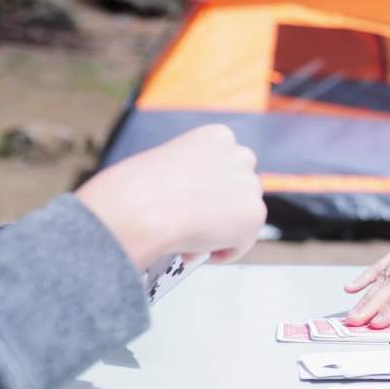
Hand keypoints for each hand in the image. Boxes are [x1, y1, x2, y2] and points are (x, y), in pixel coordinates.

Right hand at [75, 124, 265, 268]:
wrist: (141, 208)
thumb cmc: (136, 189)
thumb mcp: (162, 165)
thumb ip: (185, 178)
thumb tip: (186, 204)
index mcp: (217, 136)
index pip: (224, 165)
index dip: (208, 190)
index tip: (192, 204)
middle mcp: (239, 156)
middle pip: (238, 189)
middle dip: (219, 209)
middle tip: (193, 227)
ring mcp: (249, 184)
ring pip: (242, 216)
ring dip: (221, 232)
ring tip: (191, 242)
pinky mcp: (254, 213)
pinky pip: (242, 242)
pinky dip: (222, 252)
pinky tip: (197, 251)